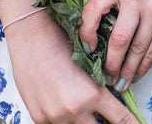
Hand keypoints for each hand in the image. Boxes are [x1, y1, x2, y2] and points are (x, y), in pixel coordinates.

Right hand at [1, 4, 139, 123]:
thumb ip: (99, 86)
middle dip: (103, 122)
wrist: (31, 36)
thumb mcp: (88, 63)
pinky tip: (61, 102)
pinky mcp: (40, 118)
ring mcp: (55, 117)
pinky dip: (63, 118)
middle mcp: (75, 110)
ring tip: (79, 101)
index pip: (120, 119)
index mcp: (92, 94)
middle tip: (104, 113)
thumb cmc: (61, 41)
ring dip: (83, 119)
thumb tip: (111, 97)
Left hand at [79, 0, 151, 89]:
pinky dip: (142, 67)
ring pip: (137, 49)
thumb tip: (96, 46)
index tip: (88, 49)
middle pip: (119, 38)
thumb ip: (115, 10)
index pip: (94, 8)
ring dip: (127, 71)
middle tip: (106, 77)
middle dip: (111, 63)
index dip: (86, 31)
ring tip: (120, 83)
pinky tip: (136, 75)